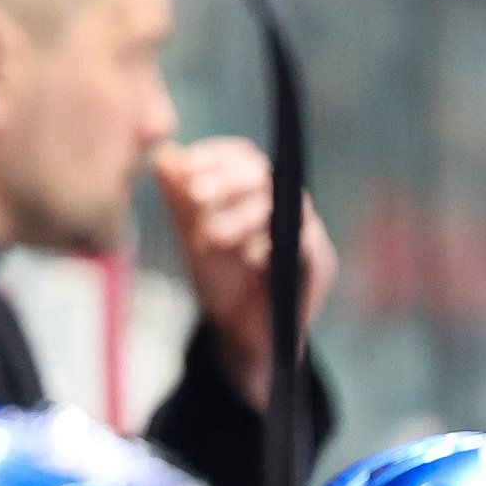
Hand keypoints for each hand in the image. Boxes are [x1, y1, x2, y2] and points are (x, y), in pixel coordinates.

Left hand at [152, 137, 337, 409]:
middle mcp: (285, 204)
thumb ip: (179, 198)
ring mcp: (307, 232)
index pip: (242, 156)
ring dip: (245, 216)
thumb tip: (164, 158)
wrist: (239, 329)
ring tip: (211, 235)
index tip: (184, 167)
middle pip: (266, 174)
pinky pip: (308, 245)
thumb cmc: (218, 274)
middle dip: (227, 180)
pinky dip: (275, 248)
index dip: (214, 156)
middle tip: (195, 194)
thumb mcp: (190, 234)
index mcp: (254, 191)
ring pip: (289, 206)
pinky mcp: (321, 264)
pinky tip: (250, 258)